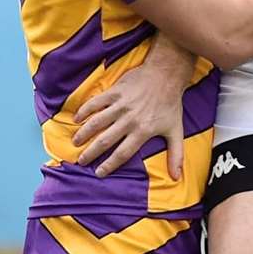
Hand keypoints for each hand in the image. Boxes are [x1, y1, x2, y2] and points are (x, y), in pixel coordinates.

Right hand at [72, 57, 189, 178]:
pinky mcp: (115, 92)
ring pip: (96, 122)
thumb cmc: (171, 105)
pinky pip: (95, 102)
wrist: (166, 75)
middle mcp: (129, 120)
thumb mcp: (176, 131)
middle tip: (81, 161)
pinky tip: (76, 119)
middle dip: (91, 153)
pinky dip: (84, 110)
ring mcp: (121, 105)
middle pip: (105, 140)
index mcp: (143, 131)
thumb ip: (176, 155)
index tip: (99, 173)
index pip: (123, 153)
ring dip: (84, 133)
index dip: (110, 165)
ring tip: (75, 142)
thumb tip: (177, 177)